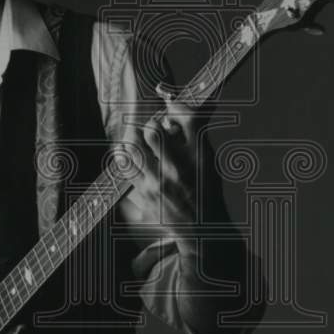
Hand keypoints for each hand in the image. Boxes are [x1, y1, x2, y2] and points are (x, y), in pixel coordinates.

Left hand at [124, 87, 200, 255]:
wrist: (201, 227)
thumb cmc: (205, 189)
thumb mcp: (208, 159)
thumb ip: (193, 132)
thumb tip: (171, 106)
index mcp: (199, 157)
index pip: (185, 119)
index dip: (173, 108)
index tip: (169, 111)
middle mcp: (179, 169)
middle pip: (152, 131)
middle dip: (148, 124)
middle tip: (150, 127)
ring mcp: (159, 184)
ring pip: (133, 147)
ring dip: (132, 137)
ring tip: (136, 137)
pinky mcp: (145, 195)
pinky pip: (126, 167)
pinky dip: (125, 155)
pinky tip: (129, 154)